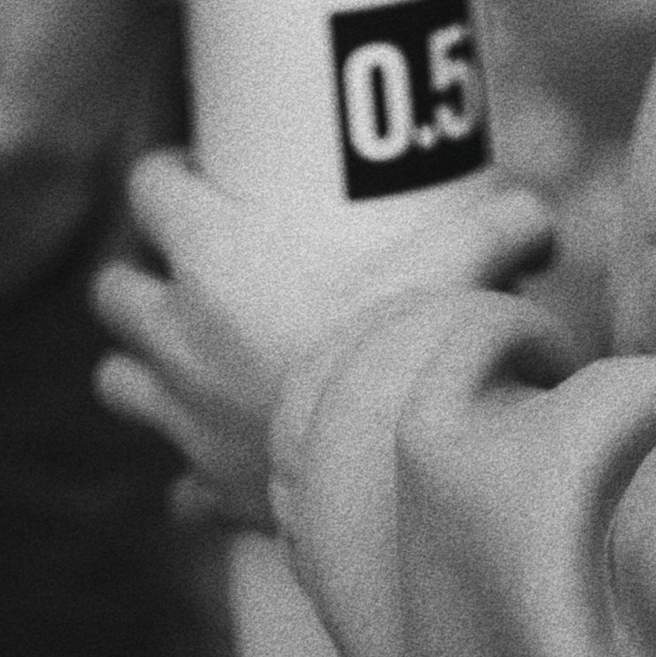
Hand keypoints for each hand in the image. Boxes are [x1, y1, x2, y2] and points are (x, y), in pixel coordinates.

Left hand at [92, 152, 555, 523]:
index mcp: (213, 258)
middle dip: (143, 274)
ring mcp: (181, 417)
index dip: (170, 172)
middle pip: (114, 289)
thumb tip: (542, 218)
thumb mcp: (463, 258)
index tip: (208, 171)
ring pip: (118, 378)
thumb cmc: (407, 347)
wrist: (386, 478)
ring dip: (145, 363)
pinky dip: (190, 464)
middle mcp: (178, 336)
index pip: (147, 187)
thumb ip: (506, 223)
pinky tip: (229, 451)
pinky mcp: (205, 485)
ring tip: (197, 351)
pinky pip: (174, 479)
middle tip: (197, 264)